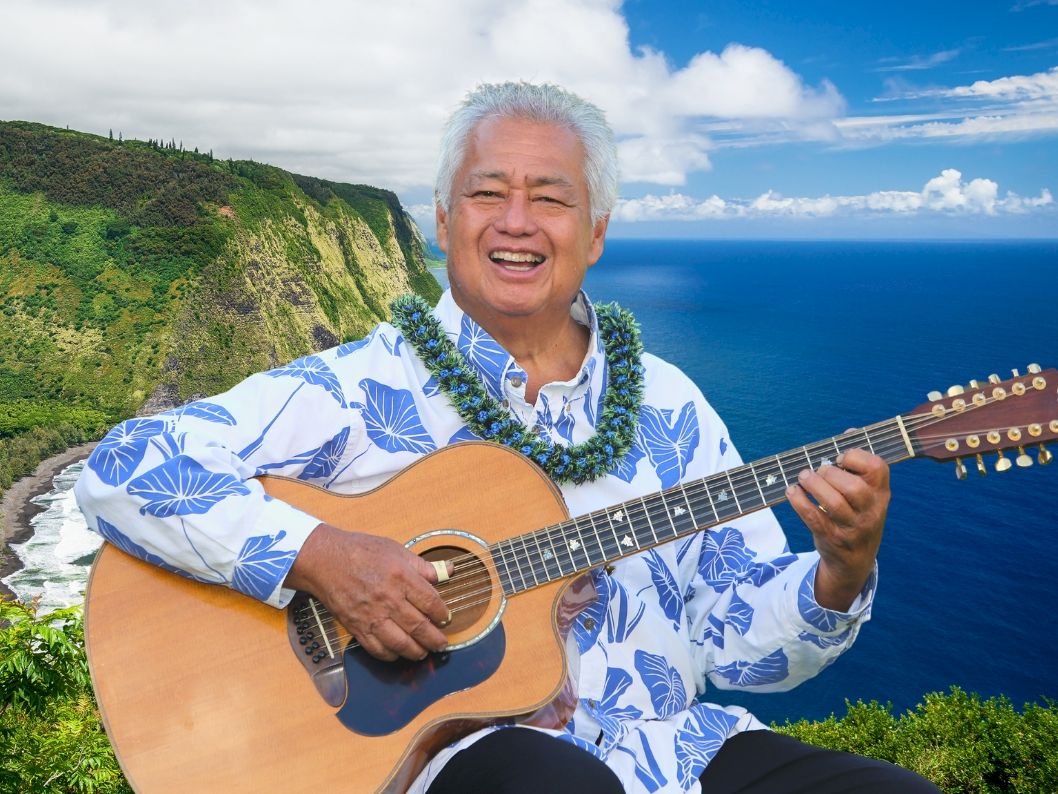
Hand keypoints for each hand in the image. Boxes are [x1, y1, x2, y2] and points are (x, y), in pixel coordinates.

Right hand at [284, 523, 450, 660]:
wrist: (325, 560)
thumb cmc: (360, 551)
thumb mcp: (396, 550)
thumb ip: (422, 565)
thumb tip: (447, 570)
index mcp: (401, 577)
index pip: (430, 602)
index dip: (442, 614)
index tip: (446, 618)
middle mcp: (388, 599)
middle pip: (419, 626)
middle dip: (434, 639)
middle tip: (441, 644)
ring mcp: (372, 615)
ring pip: (401, 643)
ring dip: (416, 652)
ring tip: (423, 652)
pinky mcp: (356, 627)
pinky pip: (377, 649)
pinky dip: (390, 655)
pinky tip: (398, 653)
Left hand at [786, 447, 888, 611]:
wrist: (854, 561)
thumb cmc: (857, 515)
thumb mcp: (867, 494)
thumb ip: (859, 464)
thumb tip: (850, 431)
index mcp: (881, 494)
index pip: (877, 468)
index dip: (856, 456)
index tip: (840, 457)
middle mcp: (871, 511)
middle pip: (853, 488)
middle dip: (829, 473)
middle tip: (817, 471)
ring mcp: (852, 528)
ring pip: (833, 504)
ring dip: (813, 485)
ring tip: (803, 477)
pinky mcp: (832, 539)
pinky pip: (813, 518)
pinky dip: (799, 502)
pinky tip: (792, 491)